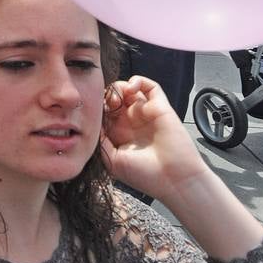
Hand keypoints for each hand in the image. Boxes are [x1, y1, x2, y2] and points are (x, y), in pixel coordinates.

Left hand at [100, 77, 209, 201]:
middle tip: (102, 101)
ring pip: (129, 89)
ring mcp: (145, 114)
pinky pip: (151, 86)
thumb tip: (89, 123)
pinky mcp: (161, 108)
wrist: (173, 181)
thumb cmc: (145, 176)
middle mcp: (131, 122)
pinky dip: (139, 81)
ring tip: (116, 96)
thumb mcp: (112, 160)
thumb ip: (99, 140)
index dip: (95, 107)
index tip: (89, 110)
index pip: (102, 111)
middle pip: (113, 98)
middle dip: (105, 96)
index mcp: (118, 133)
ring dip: (119, 87)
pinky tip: (131, 88)